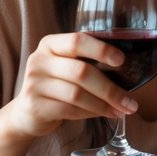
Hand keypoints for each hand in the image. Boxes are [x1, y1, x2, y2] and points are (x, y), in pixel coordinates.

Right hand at [3, 32, 138, 140]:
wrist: (26, 113)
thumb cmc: (56, 86)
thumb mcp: (66, 66)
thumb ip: (87, 62)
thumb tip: (129, 71)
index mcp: (50, 44)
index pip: (77, 41)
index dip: (101, 49)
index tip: (122, 60)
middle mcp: (39, 60)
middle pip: (81, 72)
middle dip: (110, 89)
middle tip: (130, 102)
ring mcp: (34, 83)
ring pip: (77, 94)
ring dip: (104, 105)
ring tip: (121, 111)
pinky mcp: (36, 106)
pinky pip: (70, 110)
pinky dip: (91, 113)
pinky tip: (103, 114)